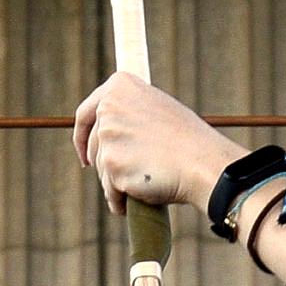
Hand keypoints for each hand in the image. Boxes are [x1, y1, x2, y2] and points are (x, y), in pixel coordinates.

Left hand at [72, 74, 240, 215]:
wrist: (204, 162)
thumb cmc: (188, 140)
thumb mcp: (156, 110)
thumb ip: (128, 113)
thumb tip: (106, 130)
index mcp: (120, 86)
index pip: (85, 114)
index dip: (81, 137)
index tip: (85, 154)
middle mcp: (109, 107)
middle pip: (94, 145)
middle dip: (108, 163)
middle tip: (132, 173)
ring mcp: (108, 136)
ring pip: (101, 169)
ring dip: (118, 182)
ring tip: (147, 181)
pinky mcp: (112, 164)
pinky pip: (109, 190)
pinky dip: (120, 199)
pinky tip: (138, 199)